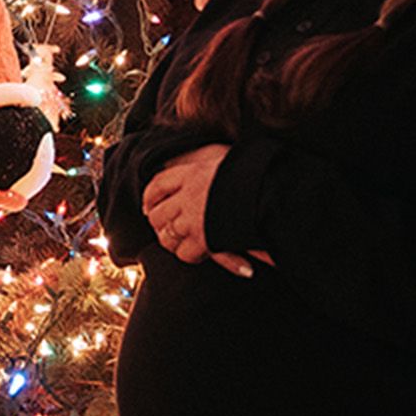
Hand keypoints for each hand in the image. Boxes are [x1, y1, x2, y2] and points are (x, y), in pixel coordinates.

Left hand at [137, 144, 268, 276]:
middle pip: (158, 213)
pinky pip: (185, 253)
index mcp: (193, 172)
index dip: (150, 197)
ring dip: (171, 241)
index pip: (158, 184)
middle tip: (163, 228)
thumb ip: (214, 163)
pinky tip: (197, 253)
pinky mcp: (204, 238)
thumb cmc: (253, 173)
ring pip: (167, 235)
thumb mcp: (230, 160)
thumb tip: (208, 162)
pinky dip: (188, 255)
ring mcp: (194, 218)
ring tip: (179, 243)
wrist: (267, 189)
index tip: (148, 205)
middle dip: (158, 224)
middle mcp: (188, 195)